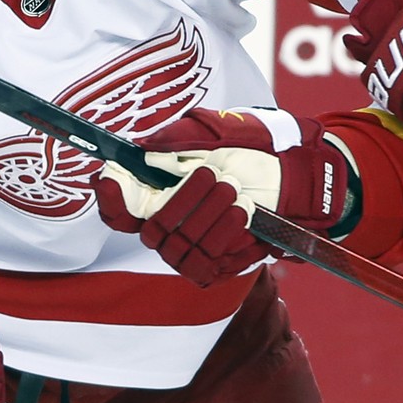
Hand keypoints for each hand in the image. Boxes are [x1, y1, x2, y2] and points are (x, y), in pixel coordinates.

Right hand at [93, 107, 352, 286]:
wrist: (293, 177)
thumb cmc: (250, 152)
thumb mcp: (217, 133)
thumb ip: (178, 138)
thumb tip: (141, 148)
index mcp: (158, 195)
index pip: (119, 208)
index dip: (110, 196)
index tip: (110, 177)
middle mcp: (167, 227)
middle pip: (152, 228)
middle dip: (184, 201)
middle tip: (217, 176)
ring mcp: (188, 251)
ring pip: (179, 247)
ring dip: (210, 217)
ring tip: (237, 194)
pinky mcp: (214, 268)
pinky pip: (206, 263)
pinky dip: (226, 238)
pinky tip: (244, 216)